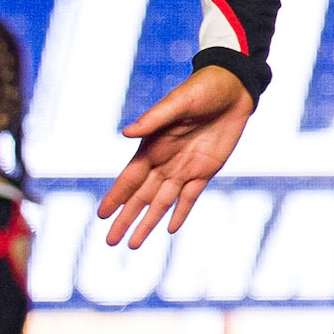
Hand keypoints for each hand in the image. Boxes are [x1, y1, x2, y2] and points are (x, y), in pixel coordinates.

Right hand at [98, 66, 253, 248]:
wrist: (232, 89)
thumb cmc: (200, 90)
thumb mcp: (177, 103)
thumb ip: (153, 119)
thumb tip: (126, 133)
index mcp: (152, 147)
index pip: (129, 179)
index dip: (116, 197)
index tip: (101, 215)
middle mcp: (164, 162)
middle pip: (141, 197)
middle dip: (126, 219)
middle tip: (111, 242)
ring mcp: (185, 168)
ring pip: (162, 203)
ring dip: (149, 223)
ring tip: (133, 244)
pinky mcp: (206, 170)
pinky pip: (190, 197)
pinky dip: (180, 213)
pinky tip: (169, 230)